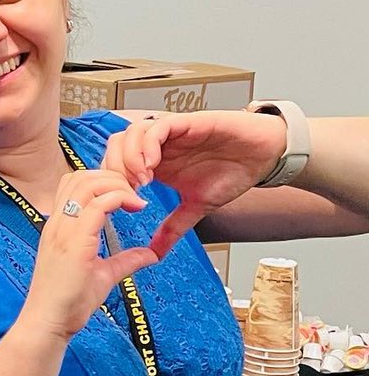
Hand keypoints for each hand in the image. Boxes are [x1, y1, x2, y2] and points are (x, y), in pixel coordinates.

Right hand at [20, 169, 157, 340]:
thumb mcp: (103, 275)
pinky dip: (120, 198)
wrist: (49, 322)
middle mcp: (58, 223)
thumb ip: (125, 261)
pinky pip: (98, 205)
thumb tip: (150, 255)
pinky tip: (136, 207)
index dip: (103, 180)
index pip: (74, 183)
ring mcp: (63, 230)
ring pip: (88, 183)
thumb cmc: (68, 303)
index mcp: (60, 227)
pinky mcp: (74, 242)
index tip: (127, 196)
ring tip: (136, 200)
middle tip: (135, 193)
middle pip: (80, 176)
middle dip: (112, 176)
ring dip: (117, 184)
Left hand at [102, 110, 285, 256]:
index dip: (111, 182)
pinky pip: (158, 126)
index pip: (114, 164)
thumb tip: (156, 254)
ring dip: (129, 157)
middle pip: (116, 146)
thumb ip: (173, 228)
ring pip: (131, 133)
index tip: (121, 204)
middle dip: (114, 169)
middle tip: (127, 191)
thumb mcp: (196, 207)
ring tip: (141, 180)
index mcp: (155, 163)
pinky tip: (152, 164)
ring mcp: (171, 132)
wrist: (263, 155)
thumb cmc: (232, 172)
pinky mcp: (187, 122)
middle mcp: (158, 146)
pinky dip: (148, 144)